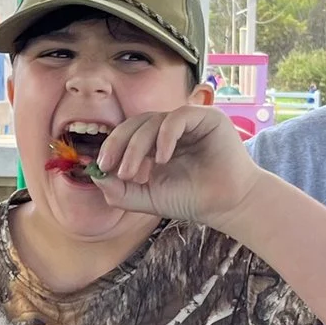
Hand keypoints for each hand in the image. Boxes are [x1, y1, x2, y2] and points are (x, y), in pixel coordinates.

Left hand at [93, 105, 255, 228]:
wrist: (229, 207)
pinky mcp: (206, 117)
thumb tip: (95, 176)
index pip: (126, 133)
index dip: (112, 146)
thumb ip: (121, 191)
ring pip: (151, 121)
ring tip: (137, 172)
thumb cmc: (191, 199)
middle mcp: (169, 126)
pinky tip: (162, 158)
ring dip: (138, 147)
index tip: (102, 167)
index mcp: (154, 140)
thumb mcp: (149, 198)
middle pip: (135, 124)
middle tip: (114, 168)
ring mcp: (188, 120)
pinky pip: (177, 117)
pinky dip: (165, 136)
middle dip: (121, 146)